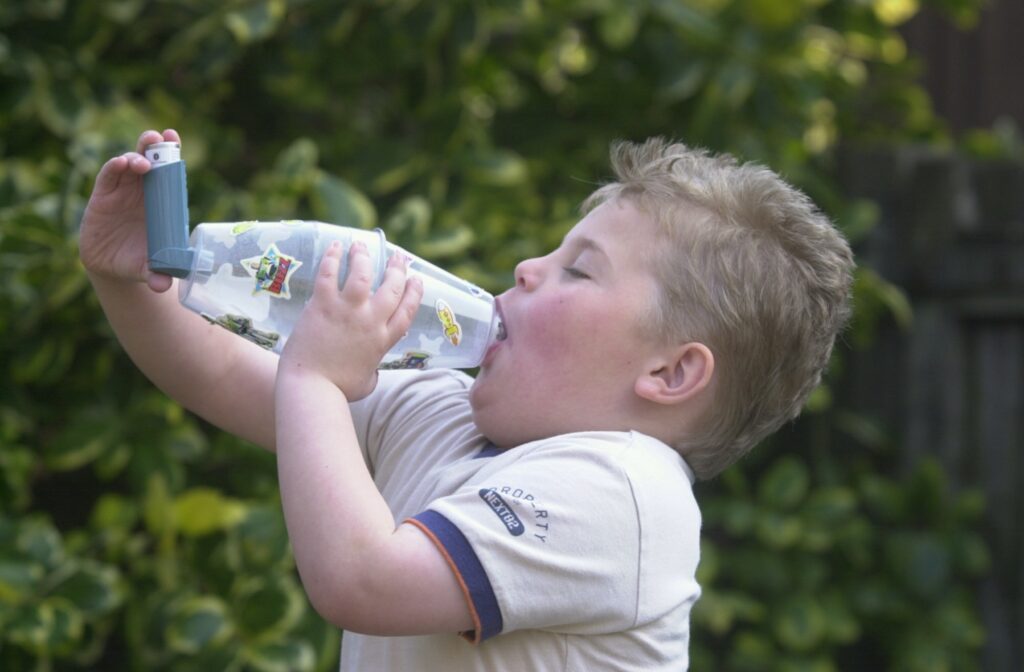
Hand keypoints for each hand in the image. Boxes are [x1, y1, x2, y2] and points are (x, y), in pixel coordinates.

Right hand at [79, 129, 179, 292]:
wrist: (112, 266)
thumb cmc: (138, 261)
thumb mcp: (148, 268)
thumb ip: (157, 274)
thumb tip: (163, 287)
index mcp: (161, 202)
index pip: (167, 172)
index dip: (172, 154)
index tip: (175, 139)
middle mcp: (142, 191)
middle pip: (148, 160)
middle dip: (154, 146)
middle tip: (160, 137)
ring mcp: (122, 191)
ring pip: (128, 165)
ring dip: (135, 157)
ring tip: (143, 161)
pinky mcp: (102, 196)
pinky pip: (108, 176)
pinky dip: (114, 168)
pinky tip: (120, 164)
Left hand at [279, 241, 423, 399]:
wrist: (312, 388)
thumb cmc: (337, 390)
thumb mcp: (366, 383)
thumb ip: (372, 371)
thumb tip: (371, 371)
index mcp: (383, 341)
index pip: (407, 312)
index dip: (414, 293)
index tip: (416, 280)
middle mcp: (371, 322)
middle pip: (391, 288)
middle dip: (397, 269)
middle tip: (398, 257)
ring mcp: (348, 311)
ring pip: (362, 275)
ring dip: (364, 257)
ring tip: (361, 246)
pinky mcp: (323, 305)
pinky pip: (330, 275)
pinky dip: (333, 258)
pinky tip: (336, 247)